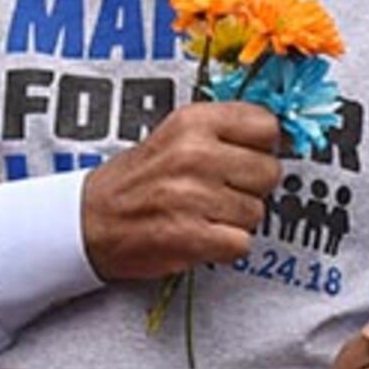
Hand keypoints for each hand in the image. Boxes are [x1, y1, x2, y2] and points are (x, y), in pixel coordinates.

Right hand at [79, 101, 282, 280]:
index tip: (243, 157)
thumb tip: (280, 138)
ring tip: (202, 214)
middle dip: (249, 188)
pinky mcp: (190, 235)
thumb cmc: (135, 180)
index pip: (266, 126)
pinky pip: (241, 243)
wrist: (88, 221)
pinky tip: (201, 236)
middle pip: (269, 172)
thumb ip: (224, 131)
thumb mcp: (175, 135)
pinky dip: (225, 247)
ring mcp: (192, 196)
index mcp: (192, 122)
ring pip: (256, 212)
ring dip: (234, 220)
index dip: (260, 147)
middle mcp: (194, 154)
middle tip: (218, 192)